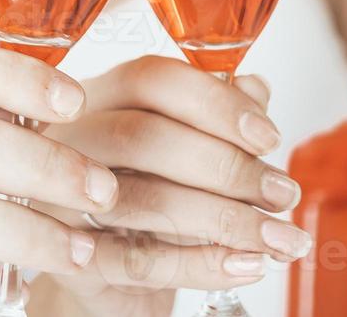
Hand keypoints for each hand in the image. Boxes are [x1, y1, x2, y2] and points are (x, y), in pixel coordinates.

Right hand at [36, 57, 310, 316]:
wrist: (106, 267)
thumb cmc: (146, 192)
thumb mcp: (183, 147)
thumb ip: (215, 113)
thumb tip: (254, 88)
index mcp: (99, 97)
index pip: (150, 79)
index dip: (214, 102)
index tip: (267, 136)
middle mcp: (74, 141)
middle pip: (143, 136)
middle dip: (227, 167)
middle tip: (281, 193)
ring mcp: (64, 201)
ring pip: (145, 200)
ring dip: (226, 220)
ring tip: (279, 238)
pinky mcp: (73, 261)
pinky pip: (142, 262)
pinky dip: (203, 265)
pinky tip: (246, 265)